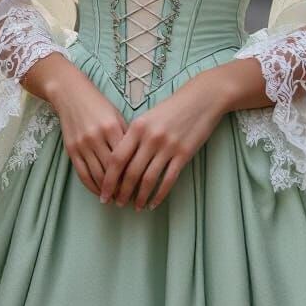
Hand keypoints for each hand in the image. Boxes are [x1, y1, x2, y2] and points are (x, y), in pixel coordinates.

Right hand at [33, 59, 127, 198]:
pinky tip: (100, 193)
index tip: (141, 187)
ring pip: (97, 176)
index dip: (133, 176)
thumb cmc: (98, 104)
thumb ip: (126, 135)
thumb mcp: (116, 115)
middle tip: (130, 199)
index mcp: (112, 127)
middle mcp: (96, 137)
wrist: (70, 94)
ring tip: (117, 200)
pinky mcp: (71, 150)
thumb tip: (138, 159)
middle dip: (122, 188)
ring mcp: (82, 145)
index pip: (126, 158)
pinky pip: (82, 174)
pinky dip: (92, 187)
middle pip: (112, 171)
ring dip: (107, 191)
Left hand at [98, 75, 226, 210]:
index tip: (103, 193)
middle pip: (131, 172)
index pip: (117, 159)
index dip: (108, 179)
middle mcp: (150, 138)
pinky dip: (159, 195)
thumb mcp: (148, 117)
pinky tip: (154, 203)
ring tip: (135, 207)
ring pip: (148, 179)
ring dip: (140, 196)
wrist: (202, 99)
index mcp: (138, 127)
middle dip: (121, 192)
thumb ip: (134, 136)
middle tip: (117, 204)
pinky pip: (168, 180)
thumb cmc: (172, 108)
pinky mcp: (184, 154)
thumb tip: (120, 162)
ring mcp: (168, 146)